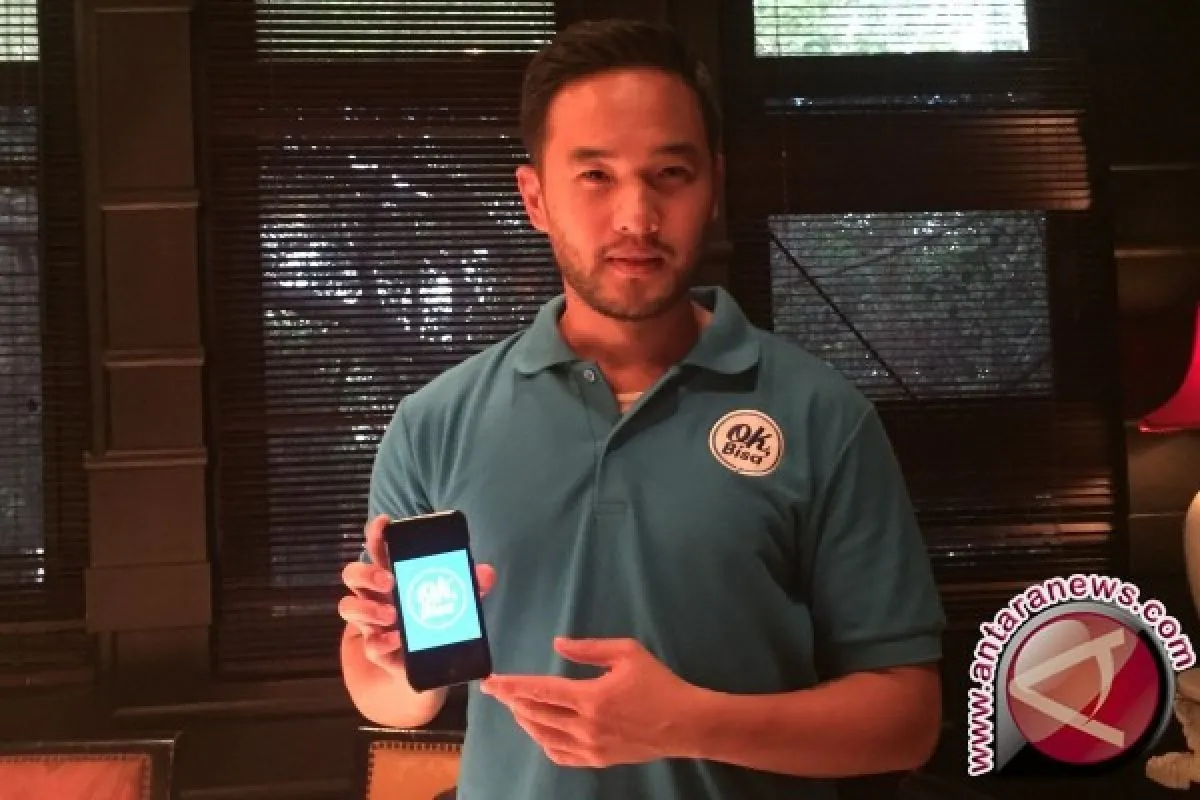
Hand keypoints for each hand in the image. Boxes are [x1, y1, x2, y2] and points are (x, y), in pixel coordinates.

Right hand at [339, 513, 494, 678]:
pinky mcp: (376, 649)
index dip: (376, 533)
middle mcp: (375, 596)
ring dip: (368, 608)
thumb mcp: (455, 599)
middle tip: (390, 580)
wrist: (429, 665)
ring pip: (348, 607)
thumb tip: (486, 573)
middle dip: (367, 573)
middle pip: (353, 574)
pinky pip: (369, 645)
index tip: (383, 523)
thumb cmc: (434, 621)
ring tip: (392, 613)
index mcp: (391, 575)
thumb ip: (469, 585)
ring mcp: (371, 622)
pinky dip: (382, 641)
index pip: (377, 549)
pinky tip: (397, 639)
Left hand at [480, 637, 696, 767]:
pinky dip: (543, 742)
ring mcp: (590, 747)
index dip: (511, 686)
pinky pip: (559, 755)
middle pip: (535, 715)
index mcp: (590, 698)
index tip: (491, 681)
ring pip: (543, 737)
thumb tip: (558, 644)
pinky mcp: (598, 760)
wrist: (685, 723)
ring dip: (525, 721)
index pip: (539, 691)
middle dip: (512, 701)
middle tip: (498, 690)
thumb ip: (589, 649)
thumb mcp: (628, 653)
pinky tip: (540, 731)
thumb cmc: (659, 684)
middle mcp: (585, 726)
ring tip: (517, 707)